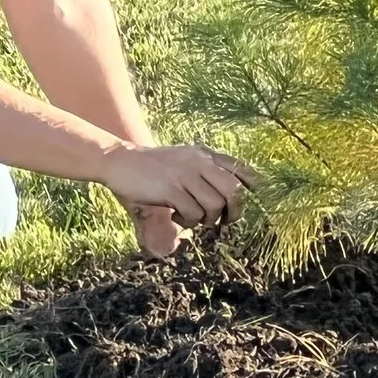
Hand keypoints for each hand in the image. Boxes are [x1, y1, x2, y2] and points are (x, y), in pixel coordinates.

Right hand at [103, 142, 253, 248]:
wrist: (121, 162)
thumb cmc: (154, 167)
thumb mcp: (183, 160)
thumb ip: (204, 171)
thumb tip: (229, 193)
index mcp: (204, 155)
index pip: (239, 167)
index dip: (253, 184)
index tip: (256, 197)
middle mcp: (199, 162)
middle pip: (233, 190)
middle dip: (234, 211)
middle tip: (224, 222)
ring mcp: (186, 175)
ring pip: (214, 205)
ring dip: (206, 220)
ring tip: (190, 218)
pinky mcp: (172, 189)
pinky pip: (193, 213)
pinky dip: (187, 222)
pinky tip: (174, 217)